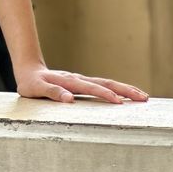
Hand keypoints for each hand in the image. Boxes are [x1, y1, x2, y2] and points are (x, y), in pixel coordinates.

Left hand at [14, 63, 149, 103]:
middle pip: (105, 83)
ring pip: (107, 83)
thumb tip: (69, 98)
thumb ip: (51, 92)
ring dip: (125, 89)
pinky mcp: (83, 83)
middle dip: (125, 90)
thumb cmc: (30, 83)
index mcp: (69, 81)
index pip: (90, 88)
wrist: (29, 70)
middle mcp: (78, 79)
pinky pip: (103, 86)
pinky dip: (117, 90)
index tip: (118, 102)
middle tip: (143, 98)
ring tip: (143, 97)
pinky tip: (127, 96)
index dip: (104, 95)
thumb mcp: (35, 89)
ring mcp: (82, 80)